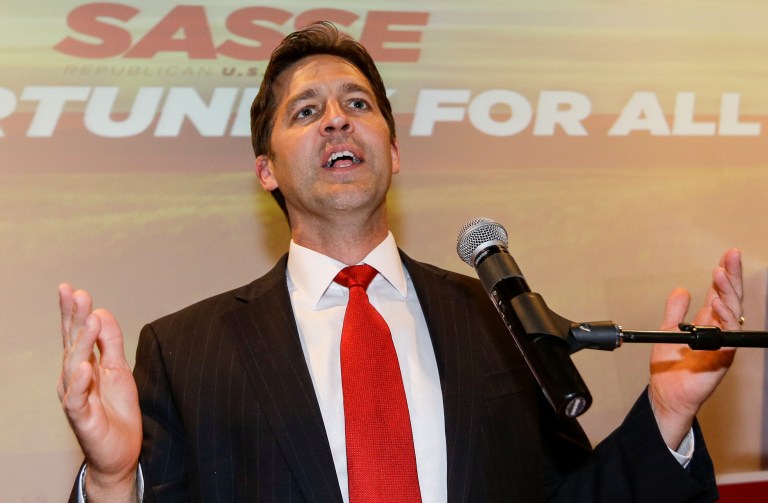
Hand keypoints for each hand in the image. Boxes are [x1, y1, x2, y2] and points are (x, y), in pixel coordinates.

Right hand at [57, 284, 141, 501]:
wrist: (121, 450)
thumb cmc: (116, 409)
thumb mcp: (120, 369)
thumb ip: (112, 342)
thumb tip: (101, 313)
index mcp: (83, 363)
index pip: (75, 333)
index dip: (73, 311)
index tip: (70, 288)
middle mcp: (73, 377)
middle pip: (71, 343)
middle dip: (73, 318)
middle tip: (77, 294)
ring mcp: (75, 396)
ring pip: (73, 366)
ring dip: (82, 343)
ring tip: (89, 321)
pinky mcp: (81, 417)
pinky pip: (76, 399)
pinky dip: (79, 383)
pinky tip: (85, 367)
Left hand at [647, 248, 742, 449]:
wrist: (666, 393)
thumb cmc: (669, 368)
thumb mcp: (668, 330)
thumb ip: (676, 310)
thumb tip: (682, 290)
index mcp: (708, 323)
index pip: (720, 294)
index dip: (725, 274)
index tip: (728, 255)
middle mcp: (719, 331)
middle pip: (731, 298)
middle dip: (732, 276)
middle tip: (731, 256)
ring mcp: (723, 344)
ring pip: (733, 313)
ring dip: (727, 292)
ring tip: (720, 274)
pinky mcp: (722, 358)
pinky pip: (728, 335)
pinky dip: (725, 318)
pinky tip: (719, 304)